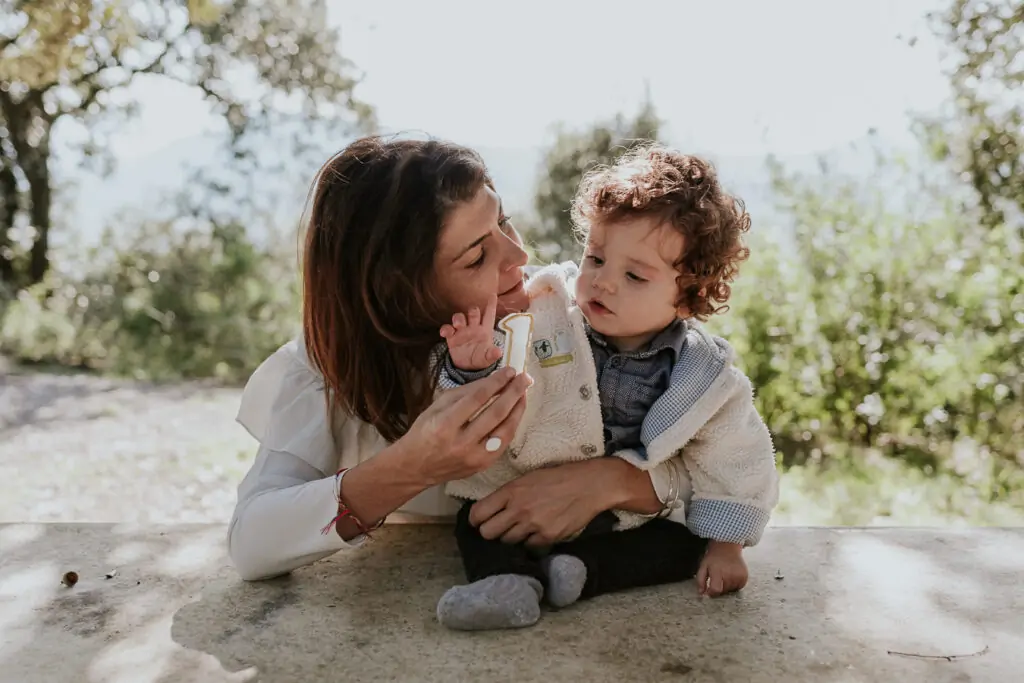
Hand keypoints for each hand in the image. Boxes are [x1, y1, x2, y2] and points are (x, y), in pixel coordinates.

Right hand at [399, 365, 531, 486]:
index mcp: (445, 424)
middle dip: (513, 393)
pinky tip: (515, 412)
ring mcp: (474, 457)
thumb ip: (465, 393)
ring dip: (518, 410)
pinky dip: (511, 425)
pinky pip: (503, 443)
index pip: (477, 399)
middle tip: (525, 378)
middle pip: (495, 414)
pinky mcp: (482, 466)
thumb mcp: (438, 406)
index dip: (496, 383)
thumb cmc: (424, 432)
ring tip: (523, 393)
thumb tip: (492, 381)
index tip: (509, 371)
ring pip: (505, 431)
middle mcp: (461, 443)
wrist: (416, 467)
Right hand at [440, 294, 501, 370]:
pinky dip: (446, 329)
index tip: (492, 294)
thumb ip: (492, 354)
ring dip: (458, 318)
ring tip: (458, 325)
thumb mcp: (488, 358)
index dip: (491, 304)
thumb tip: (498, 352)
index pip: (489, 314)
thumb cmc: (481, 359)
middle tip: (471, 315)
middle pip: (473, 312)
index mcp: (485, 330)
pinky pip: (447, 328)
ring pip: (459, 317)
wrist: (468, 368)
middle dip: (471, 311)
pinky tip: (446, 333)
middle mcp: (474, 327)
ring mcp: (462, 331)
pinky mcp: (452, 337)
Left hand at [469, 460, 617, 546]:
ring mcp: (533, 524)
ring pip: (507, 541)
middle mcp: (519, 509)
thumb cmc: (559, 477)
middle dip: (490, 531)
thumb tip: (491, 508)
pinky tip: (538, 530)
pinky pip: (528, 546)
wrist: (590, 485)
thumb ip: (509, 493)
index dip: (476, 519)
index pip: (478, 513)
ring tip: (522, 526)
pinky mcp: (547, 537)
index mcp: (511, 490)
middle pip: (487, 533)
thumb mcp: (529, 477)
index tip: (480, 520)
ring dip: (511, 536)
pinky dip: (530, 541)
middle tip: (498, 526)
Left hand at [696, 541, 747, 596]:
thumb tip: (701, 593)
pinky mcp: (745, 576)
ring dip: (726, 587)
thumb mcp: (703, 566)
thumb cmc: (713, 557)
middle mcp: (730, 575)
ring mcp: (739, 576)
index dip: (711, 593)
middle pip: (724, 591)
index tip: (709, 591)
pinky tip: (731, 577)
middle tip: (717, 579)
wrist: (727, 547)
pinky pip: (739, 587)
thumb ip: (700, 580)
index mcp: (718, 572)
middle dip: (719, 588)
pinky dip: (734, 585)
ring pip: (731, 590)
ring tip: (724, 577)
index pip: (716, 590)